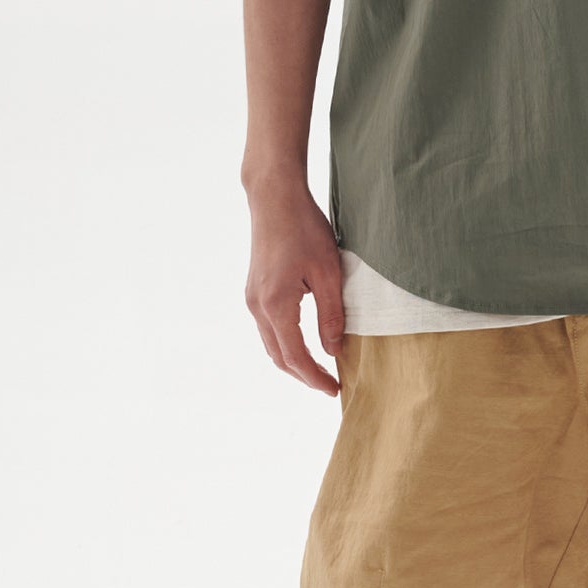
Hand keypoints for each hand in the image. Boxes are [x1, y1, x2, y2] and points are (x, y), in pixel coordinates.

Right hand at [244, 180, 345, 396]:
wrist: (274, 198)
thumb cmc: (304, 228)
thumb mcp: (328, 273)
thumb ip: (331, 315)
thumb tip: (334, 350)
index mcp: (276, 305)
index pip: (295, 356)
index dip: (315, 378)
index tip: (334, 389)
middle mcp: (257, 306)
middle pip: (278, 356)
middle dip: (304, 375)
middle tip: (330, 385)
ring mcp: (252, 298)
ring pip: (271, 344)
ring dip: (293, 361)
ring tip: (320, 369)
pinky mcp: (254, 290)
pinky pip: (268, 328)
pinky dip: (285, 343)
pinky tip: (304, 343)